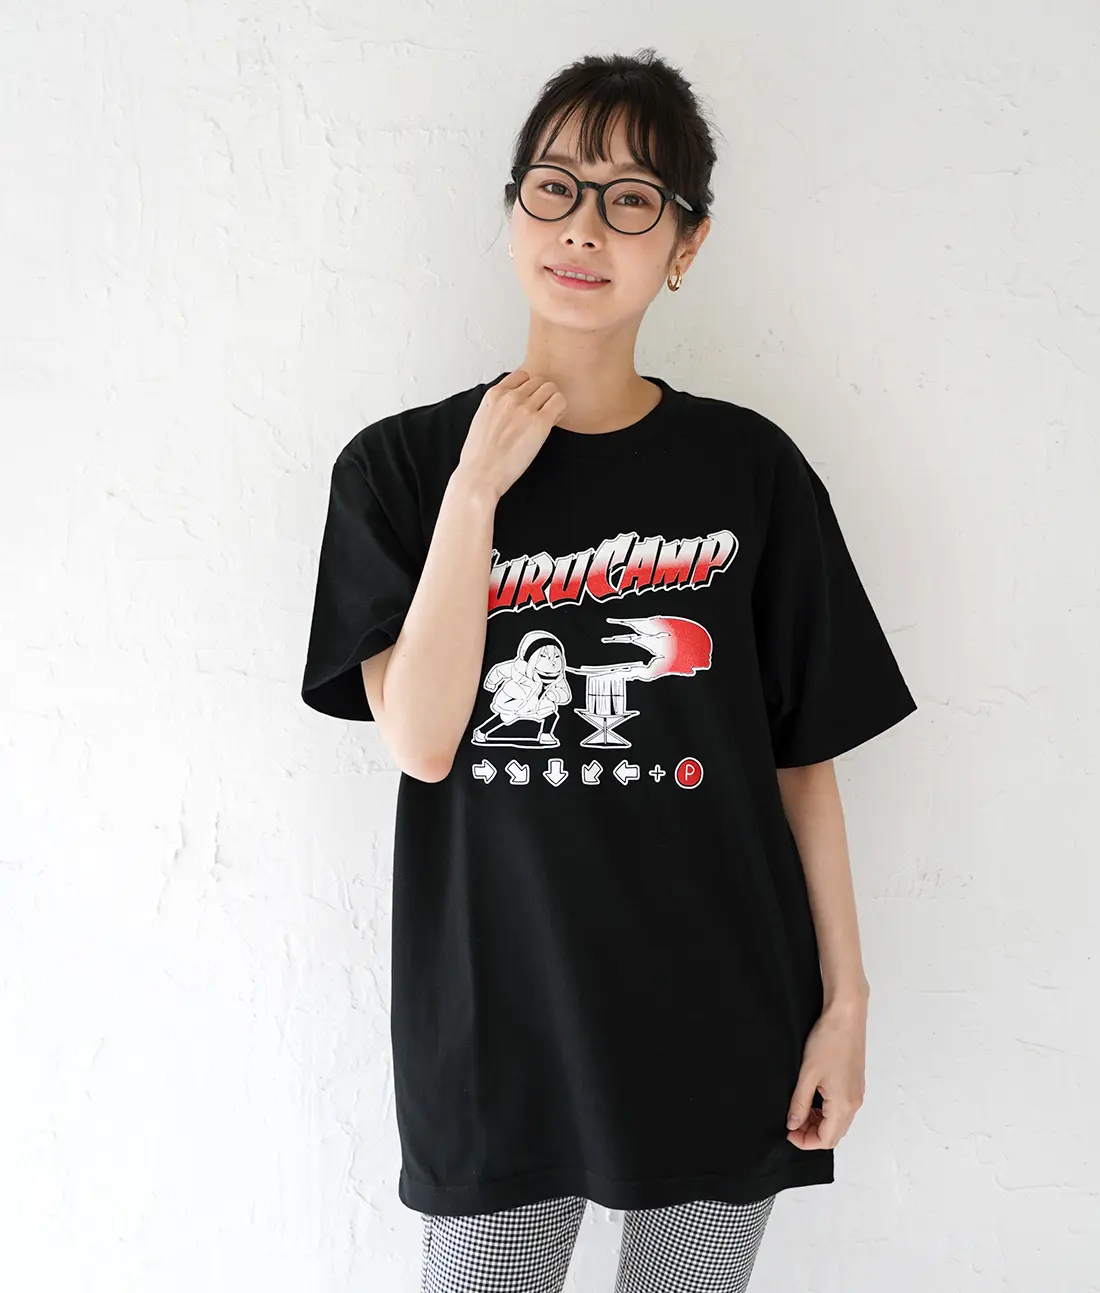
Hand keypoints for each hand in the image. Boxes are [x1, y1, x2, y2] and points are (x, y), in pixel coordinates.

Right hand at [457, 370, 566, 501]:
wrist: (480, 475)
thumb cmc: (479, 456)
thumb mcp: (482, 421)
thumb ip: (498, 407)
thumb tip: (512, 407)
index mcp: (494, 395)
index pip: (521, 376)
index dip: (529, 389)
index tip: (529, 402)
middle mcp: (510, 397)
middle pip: (539, 381)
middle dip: (542, 396)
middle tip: (540, 414)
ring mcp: (525, 408)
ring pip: (551, 388)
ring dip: (552, 402)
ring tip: (547, 419)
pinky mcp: (540, 423)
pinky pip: (560, 402)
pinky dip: (560, 410)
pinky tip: (552, 424)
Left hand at [785, 997, 866, 1150]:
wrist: (846, 1015)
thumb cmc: (829, 1041)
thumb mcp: (807, 1074)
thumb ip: (799, 1103)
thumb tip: (793, 1124)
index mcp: (843, 1105)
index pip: (826, 1140)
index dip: (805, 1141)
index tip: (787, 1131)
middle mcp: (854, 1103)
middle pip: (834, 1134)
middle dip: (812, 1133)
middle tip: (791, 1122)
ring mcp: (857, 1093)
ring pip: (838, 1121)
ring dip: (819, 1122)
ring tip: (799, 1110)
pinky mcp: (855, 1082)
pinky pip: (842, 1108)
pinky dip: (826, 1111)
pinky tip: (812, 1098)